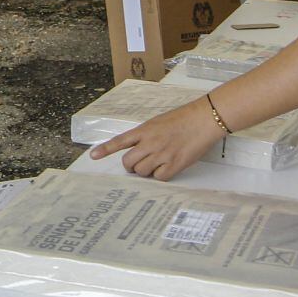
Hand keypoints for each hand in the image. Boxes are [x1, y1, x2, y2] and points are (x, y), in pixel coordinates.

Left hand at [89, 97, 222, 179]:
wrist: (204, 119)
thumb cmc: (183, 119)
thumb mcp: (157, 123)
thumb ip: (145, 135)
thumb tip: (137, 149)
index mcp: (144, 130)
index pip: (119, 141)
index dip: (105, 149)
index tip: (93, 156)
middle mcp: (150, 143)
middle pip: (128, 162)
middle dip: (130, 166)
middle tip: (137, 164)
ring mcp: (161, 154)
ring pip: (142, 171)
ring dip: (145, 171)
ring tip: (155, 164)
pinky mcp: (175, 164)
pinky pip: (159, 177)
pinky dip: (160, 176)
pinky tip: (166, 168)